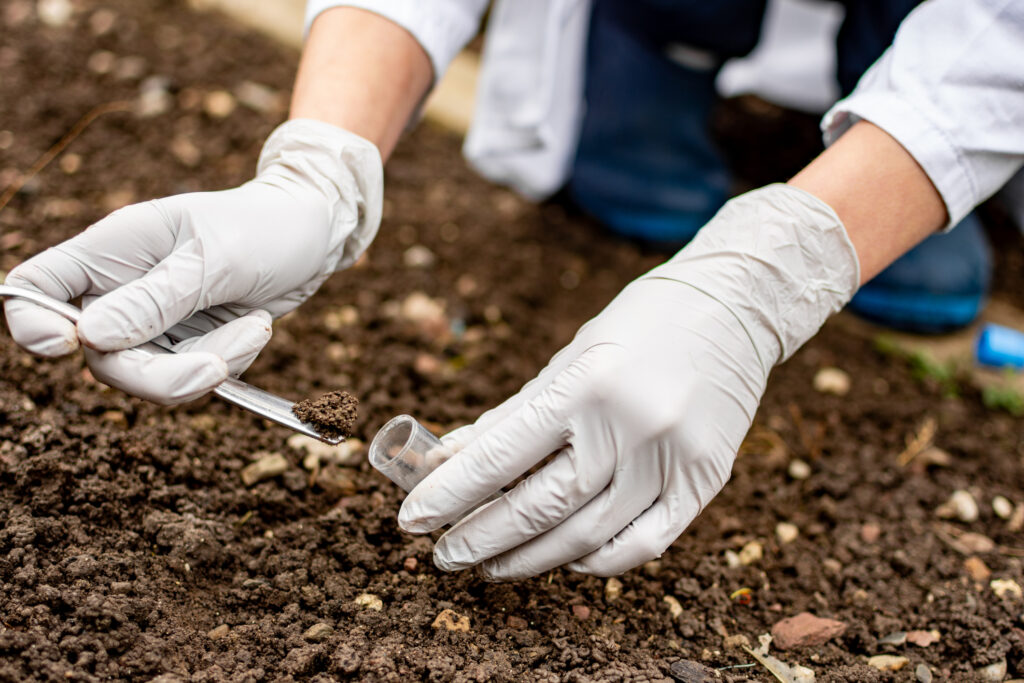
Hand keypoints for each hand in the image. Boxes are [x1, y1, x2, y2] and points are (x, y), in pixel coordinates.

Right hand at [3, 119, 381, 403]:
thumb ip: (156, 300)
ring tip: (256, 326)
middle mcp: (124, 288)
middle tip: (213, 368)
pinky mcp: (190, 342)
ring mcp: (157, 320)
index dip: (32, 322)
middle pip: (103, 356)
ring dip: (210, 363)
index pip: (37, 287)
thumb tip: (91, 338)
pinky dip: (230, 360)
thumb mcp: (214, 259)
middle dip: (160, 374)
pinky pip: (194, 375)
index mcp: (112, 250)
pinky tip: (257, 326)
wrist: (313, 234)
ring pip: (153, 375)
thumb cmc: (262, 226)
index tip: (65, 346)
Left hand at [398, 184, 859, 578]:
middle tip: (444, 556)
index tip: (412, 521)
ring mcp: (672, 459)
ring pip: (587, 536)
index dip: (451, 494)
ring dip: (529, 559)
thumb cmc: (640, 325)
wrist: (737, 308)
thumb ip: (513, 415)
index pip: (502, 456)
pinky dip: (597, 562)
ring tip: (489, 566)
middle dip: (480, 538)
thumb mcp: (570, 358)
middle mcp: (630, 426)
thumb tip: (451, 461)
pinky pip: (644, 544)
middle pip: (540, 507)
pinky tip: (562, 561)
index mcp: (586, 384)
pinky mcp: (705, 482)